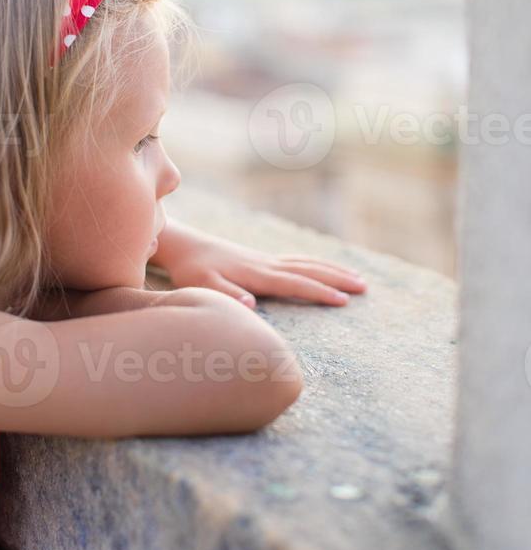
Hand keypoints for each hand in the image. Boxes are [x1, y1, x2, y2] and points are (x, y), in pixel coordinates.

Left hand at [150, 219, 366, 308]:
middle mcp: (266, 264)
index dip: (320, 292)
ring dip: (333, 270)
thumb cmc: (191, 270)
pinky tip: (323, 269)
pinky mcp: (261, 260)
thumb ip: (227, 294)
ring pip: (307, 263)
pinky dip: (316, 264)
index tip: (344, 301)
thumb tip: (251, 304)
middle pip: (310, 269)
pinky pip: (297, 261)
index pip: (296, 283)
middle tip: (365, 288)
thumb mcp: (203, 287)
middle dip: (338, 278)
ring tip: (358, 278)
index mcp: (258, 274)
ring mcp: (266, 260)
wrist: (184, 245)